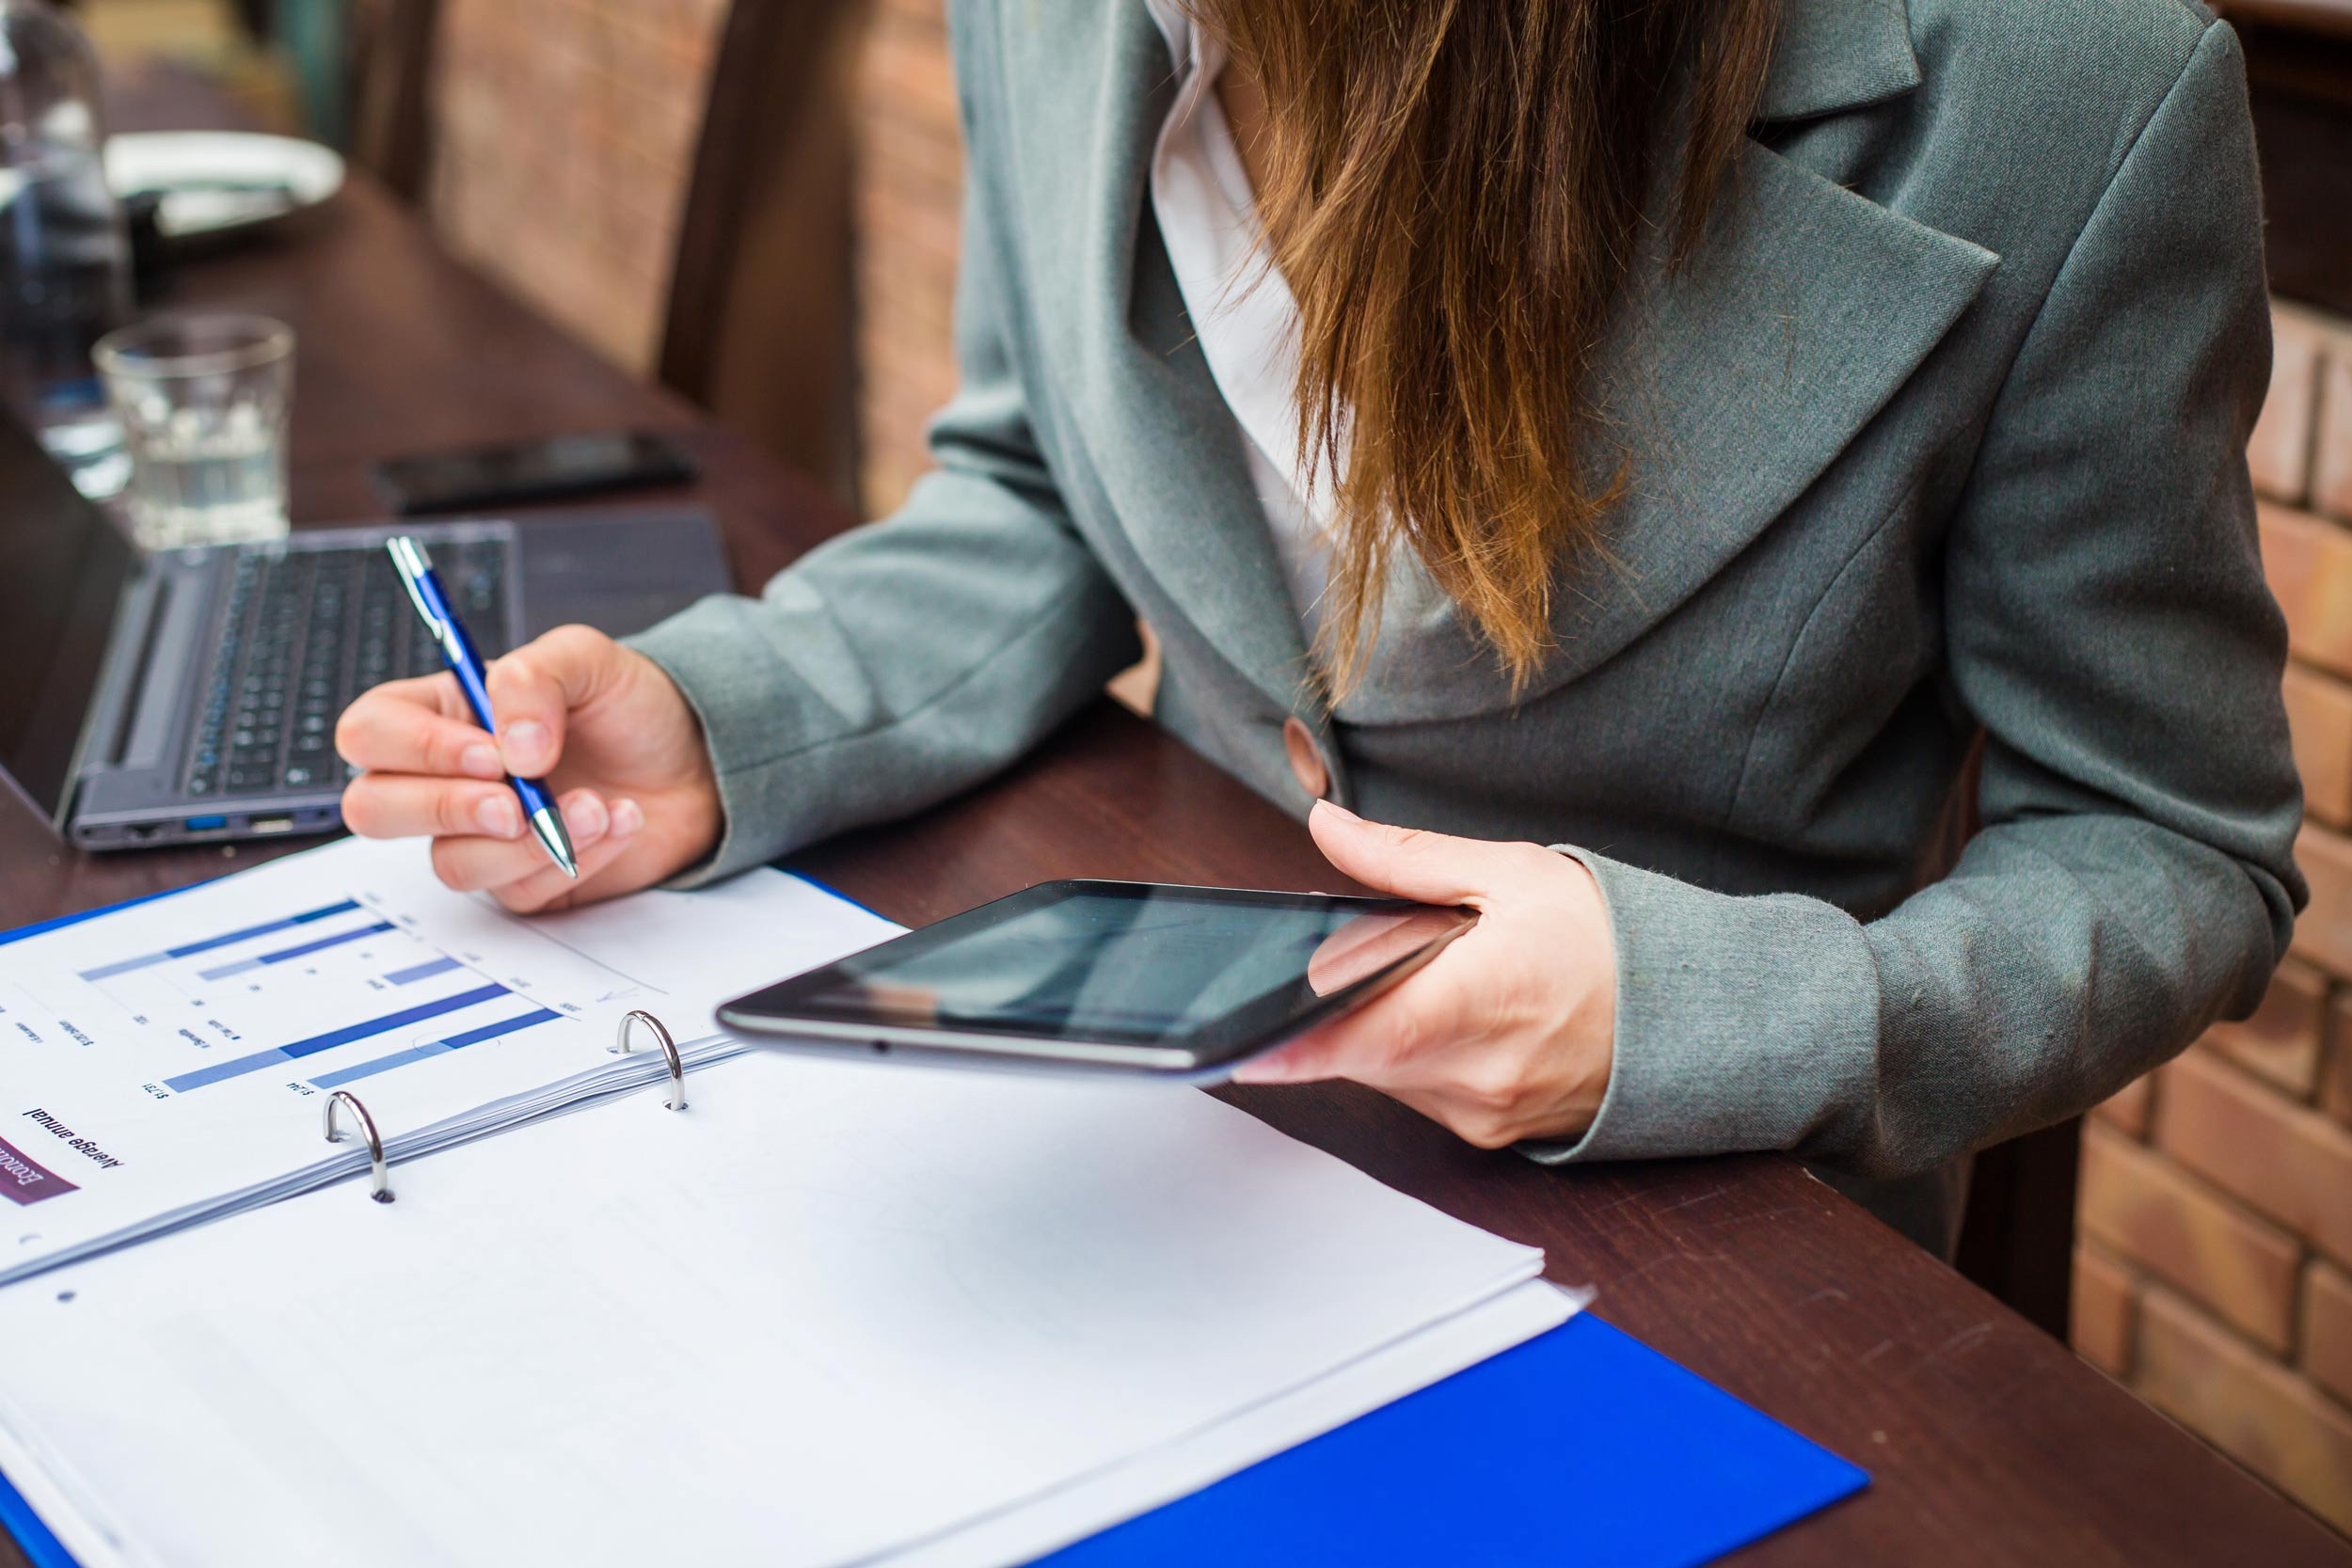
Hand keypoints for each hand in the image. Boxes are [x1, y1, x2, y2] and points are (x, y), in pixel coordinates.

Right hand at [336, 626, 721, 911]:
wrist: (696, 760)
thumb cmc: (629, 705)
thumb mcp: (587, 658)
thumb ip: (534, 680)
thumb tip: (510, 749)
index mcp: (442, 714)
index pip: (372, 733)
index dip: (416, 749)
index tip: (492, 754)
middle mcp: (446, 778)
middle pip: (374, 809)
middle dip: (446, 808)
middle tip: (516, 803)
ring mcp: (481, 836)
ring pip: (451, 862)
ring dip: (531, 840)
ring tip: (599, 804)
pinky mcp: (523, 881)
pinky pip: (520, 891)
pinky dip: (577, 857)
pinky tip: (618, 820)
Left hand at [1232, 801, 1616, 1148]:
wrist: (1697, 1013)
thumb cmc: (1610, 940)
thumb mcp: (1510, 873)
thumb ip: (1405, 858)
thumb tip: (1327, 828)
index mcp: (1476, 1002)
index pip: (1362, 1036)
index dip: (1293, 1048)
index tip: (1237, 1050)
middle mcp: (1475, 1075)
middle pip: (1358, 1051)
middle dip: (1344, 1006)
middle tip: (1382, 958)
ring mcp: (1483, 1113)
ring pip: (1384, 1074)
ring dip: (1383, 1029)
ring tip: (1441, 979)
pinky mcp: (1491, 1134)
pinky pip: (1420, 1094)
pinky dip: (1417, 1054)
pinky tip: (1458, 1015)